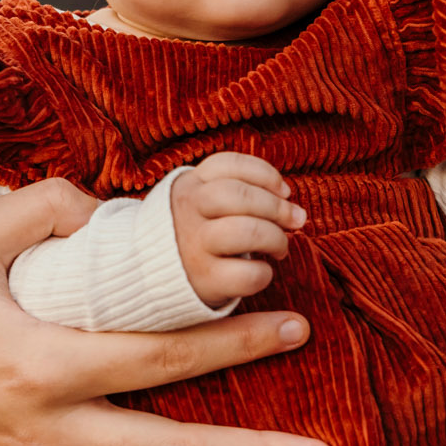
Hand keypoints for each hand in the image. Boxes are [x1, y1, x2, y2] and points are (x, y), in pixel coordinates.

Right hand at [171, 152, 301, 308]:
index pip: (229, 165)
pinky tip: (261, 271)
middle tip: (295, 219)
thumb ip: (236, 191)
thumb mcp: (200, 201)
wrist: (150, 274)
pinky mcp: (204, 280)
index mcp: (190, 186)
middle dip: (276, 206)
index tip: (284, 190)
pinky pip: (247, 274)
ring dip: (275, 238)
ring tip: (279, 248)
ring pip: (247, 231)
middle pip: (238, 195)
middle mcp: (188, 211)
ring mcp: (194, 245)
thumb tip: (286, 198)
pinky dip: (264, 273)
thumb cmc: (193, 232)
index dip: (265, 174)